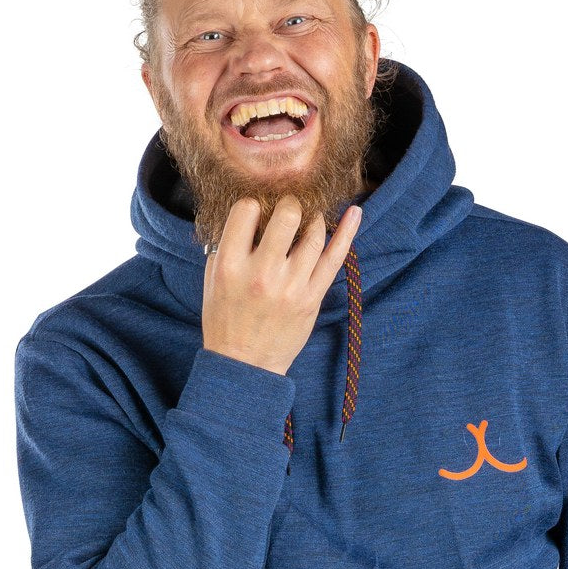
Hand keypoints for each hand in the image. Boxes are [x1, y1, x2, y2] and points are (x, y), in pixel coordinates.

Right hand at [201, 195, 361, 376]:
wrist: (245, 363)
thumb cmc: (225, 318)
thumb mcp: (213, 279)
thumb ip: (228, 246)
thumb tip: (252, 214)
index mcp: (230, 265)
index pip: (247, 210)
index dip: (254, 205)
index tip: (258, 213)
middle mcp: (262, 273)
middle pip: (287, 216)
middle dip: (290, 204)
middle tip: (290, 208)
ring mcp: (291, 286)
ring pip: (314, 234)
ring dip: (313, 219)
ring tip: (308, 220)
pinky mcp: (312, 297)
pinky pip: (334, 258)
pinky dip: (347, 232)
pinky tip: (354, 212)